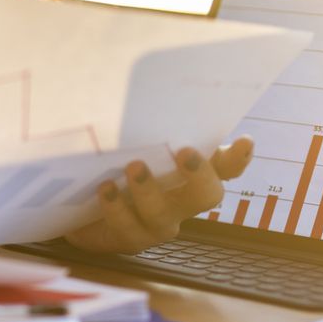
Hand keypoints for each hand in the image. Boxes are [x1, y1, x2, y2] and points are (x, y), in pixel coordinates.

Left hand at [63, 136, 254, 253]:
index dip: (238, 158)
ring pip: (164, 215)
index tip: (244, 141)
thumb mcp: (129, 138)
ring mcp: (157, 224)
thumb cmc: (113, 161)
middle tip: (184, 151)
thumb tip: (143, 82)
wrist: (78, 201)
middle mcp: (181, 201)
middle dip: (200, 175)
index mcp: (188, 173)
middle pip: (207, 195)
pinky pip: (128, 229)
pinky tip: (105, 189)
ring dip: (149, 191)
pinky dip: (116, 209)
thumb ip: (144, 122)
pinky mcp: (129, 239)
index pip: (224, 167)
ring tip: (133, 167)